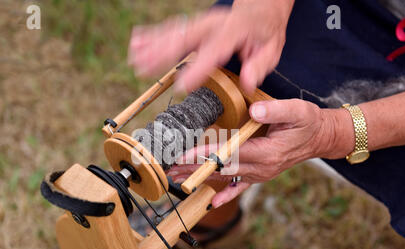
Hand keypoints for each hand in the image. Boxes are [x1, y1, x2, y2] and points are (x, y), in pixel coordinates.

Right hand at [129, 0, 293, 92]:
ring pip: (173, 32)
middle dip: (162, 53)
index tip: (182, 86)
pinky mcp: (194, 23)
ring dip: (151, 45)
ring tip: (133, 57)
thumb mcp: (271, 49)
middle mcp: (213, 24)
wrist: (261, 6)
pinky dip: (152, 34)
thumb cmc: (265, 32)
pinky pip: (171, 27)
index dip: (197, 69)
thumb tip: (248, 83)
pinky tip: (137, 40)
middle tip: (142, 68)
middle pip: (184, 38)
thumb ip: (259, 66)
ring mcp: (201, 21)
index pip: (214, 51)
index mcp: (234, 31)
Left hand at [168, 99, 354, 207]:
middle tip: (170, 168)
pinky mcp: (259, 174)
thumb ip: (275, 111)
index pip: (230, 153)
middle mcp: (262, 167)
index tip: (184, 155)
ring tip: (178, 179)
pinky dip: (226, 194)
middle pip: (221, 168)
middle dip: (194, 167)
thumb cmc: (307, 122)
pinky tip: (213, 203)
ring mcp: (260, 173)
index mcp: (268, 152)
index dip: (206, 153)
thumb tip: (253, 111)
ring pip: (225, 177)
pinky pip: (240, 187)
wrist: (319, 138)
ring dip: (201, 178)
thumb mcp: (297, 110)